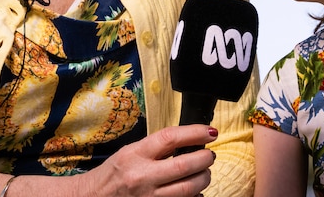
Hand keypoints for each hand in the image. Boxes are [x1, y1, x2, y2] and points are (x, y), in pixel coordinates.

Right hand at [79, 124, 217, 196]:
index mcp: (135, 155)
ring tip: (204, 172)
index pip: (170, 138)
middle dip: (205, 158)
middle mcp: (141, 177)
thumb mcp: (130, 152)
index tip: (210, 132)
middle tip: (209, 155)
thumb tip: (190, 139)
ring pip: (189, 188)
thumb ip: (156, 147)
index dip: (195, 133)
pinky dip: (195, 196)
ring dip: (203, 178)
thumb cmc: (113, 174)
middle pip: (184, 165)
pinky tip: (195, 190)